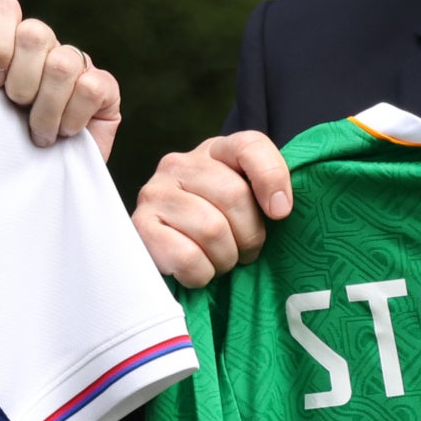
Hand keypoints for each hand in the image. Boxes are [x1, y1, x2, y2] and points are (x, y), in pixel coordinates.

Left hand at [0, 0, 121, 159]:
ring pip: (62, 63)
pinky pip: (90, 86)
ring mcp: (77, 64)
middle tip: (16, 107)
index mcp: (9, 40)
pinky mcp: (104, 87)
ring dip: (45, 108)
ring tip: (38, 134)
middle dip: (21, 80)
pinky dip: (72, 116)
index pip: (5, 7)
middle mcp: (43, 46)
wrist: (32, 185)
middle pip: (35, 33)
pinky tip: (65, 133)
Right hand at [131, 132, 292, 285]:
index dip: (272, 178)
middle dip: (249, 236)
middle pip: (234, 195)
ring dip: (225, 258)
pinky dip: (201, 274)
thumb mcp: (250, 203)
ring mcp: (155, 193)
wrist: (170, 255)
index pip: (250, 146)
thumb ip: (269, 193)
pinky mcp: (140, 226)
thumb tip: (280, 208)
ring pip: (212, 229)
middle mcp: (179, 164)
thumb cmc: (220, 228)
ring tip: (219, 260)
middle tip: (244, 251)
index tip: (280, 213)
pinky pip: (187, 257)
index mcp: (214, 151)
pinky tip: (197, 269)